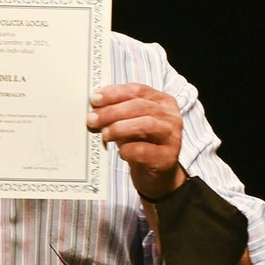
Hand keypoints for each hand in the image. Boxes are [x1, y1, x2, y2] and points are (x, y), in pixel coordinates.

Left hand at [87, 82, 186, 199]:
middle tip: (92, 119)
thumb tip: (95, 109)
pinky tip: (120, 152)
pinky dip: (127, 150)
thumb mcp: (130, 122)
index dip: (114, 93)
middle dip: (112, 111)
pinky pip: (143, 150)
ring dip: (119, 128)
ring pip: (145, 125)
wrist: (157, 174)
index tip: (95, 99)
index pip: (137, 90)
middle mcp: (171, 116)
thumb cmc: (141, 143)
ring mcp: (172, 137)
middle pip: (140, 106)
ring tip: (104, 134)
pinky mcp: (167, 157)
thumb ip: (118, 112)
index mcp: (163, 101)